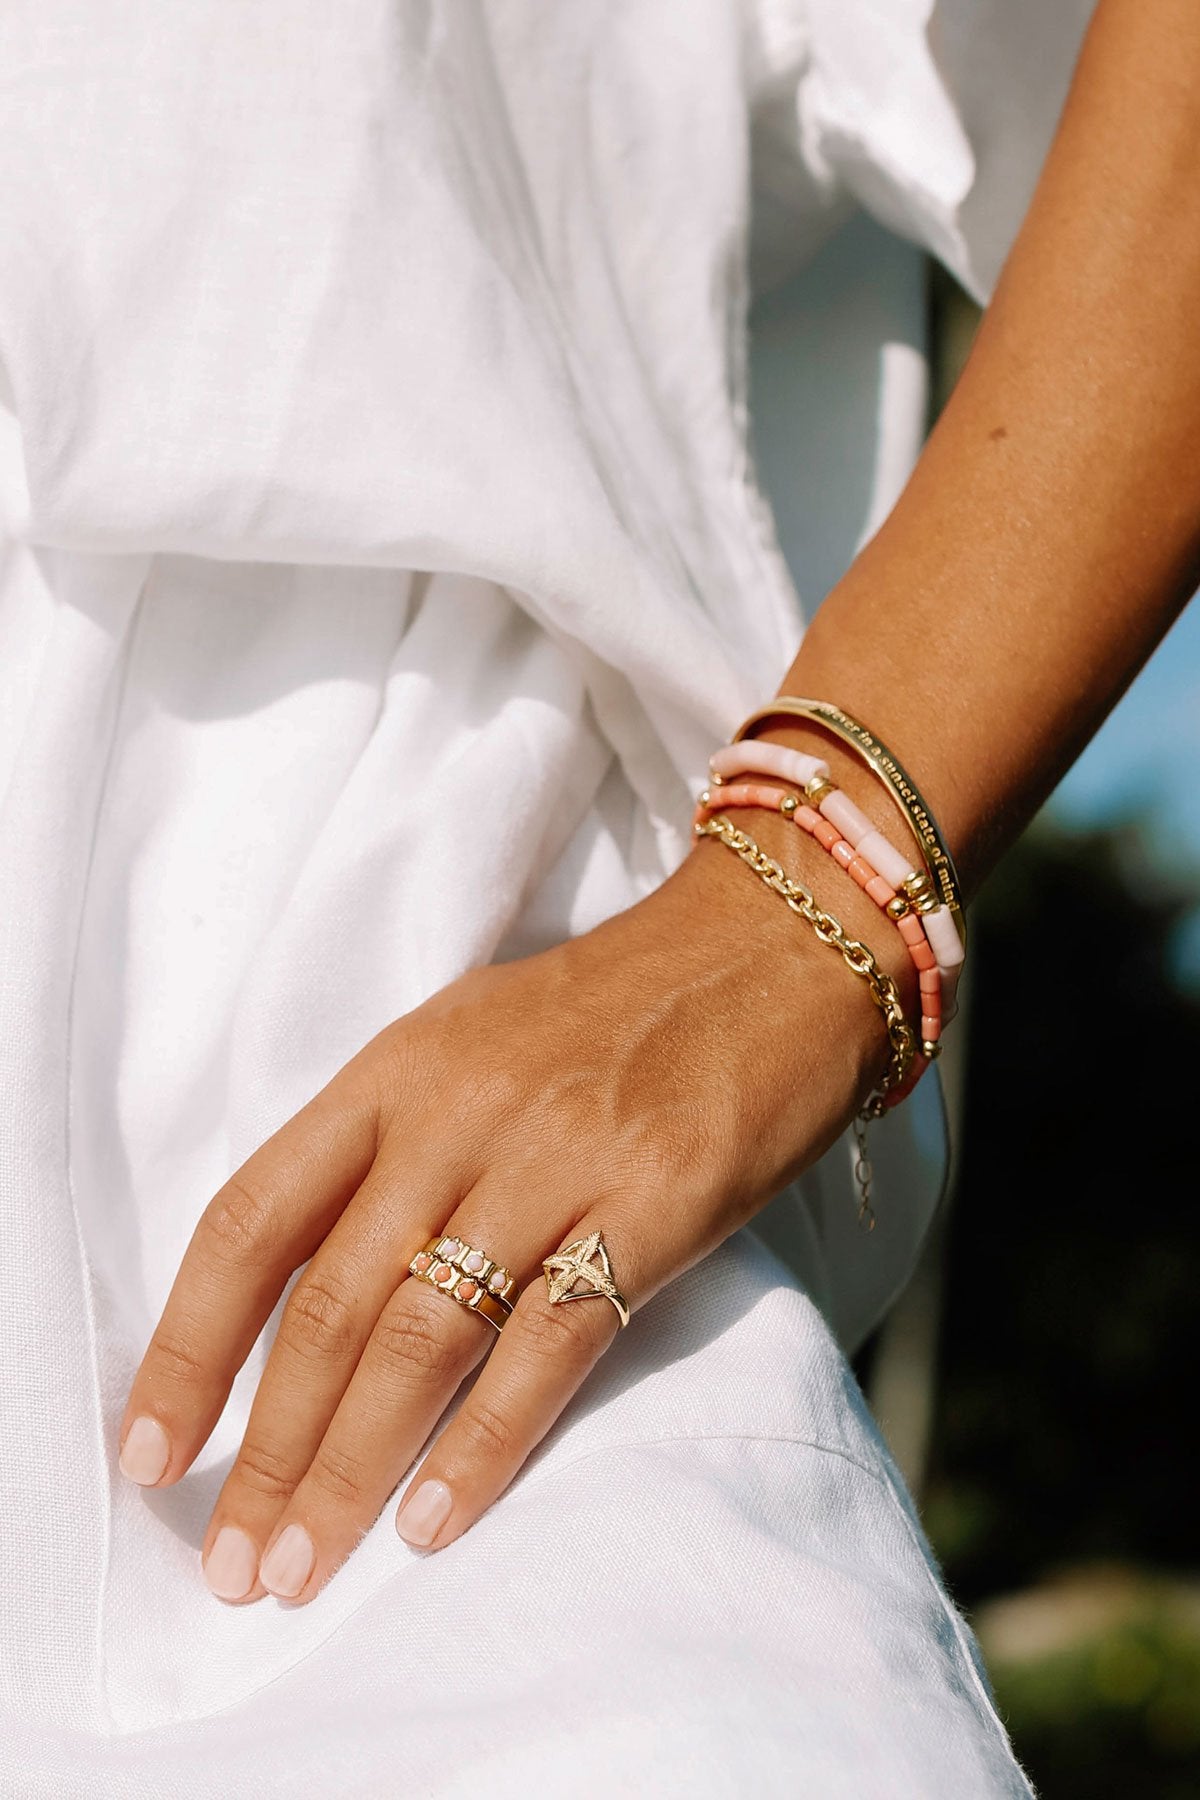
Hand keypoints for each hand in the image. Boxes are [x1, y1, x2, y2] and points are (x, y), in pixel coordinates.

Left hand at [119, 833, 895, 1603]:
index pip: (252, 1219)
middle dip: (267, 1450)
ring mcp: (557, 1158)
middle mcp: (457, 1113)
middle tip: (231, 1564)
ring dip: (349, 1471)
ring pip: (420, 1338)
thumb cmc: (614, 1006)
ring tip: (300, 1569)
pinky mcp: (655, 1202)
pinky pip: (547, 1345)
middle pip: (328, 1304)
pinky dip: (484, 1447)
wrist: (772, 948)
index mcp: (394, 1068)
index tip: (150, 1452)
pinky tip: (434, 1523)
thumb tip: (304, 1287)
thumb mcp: (470, 1039)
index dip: (188, 1346)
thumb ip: (387, 1143)